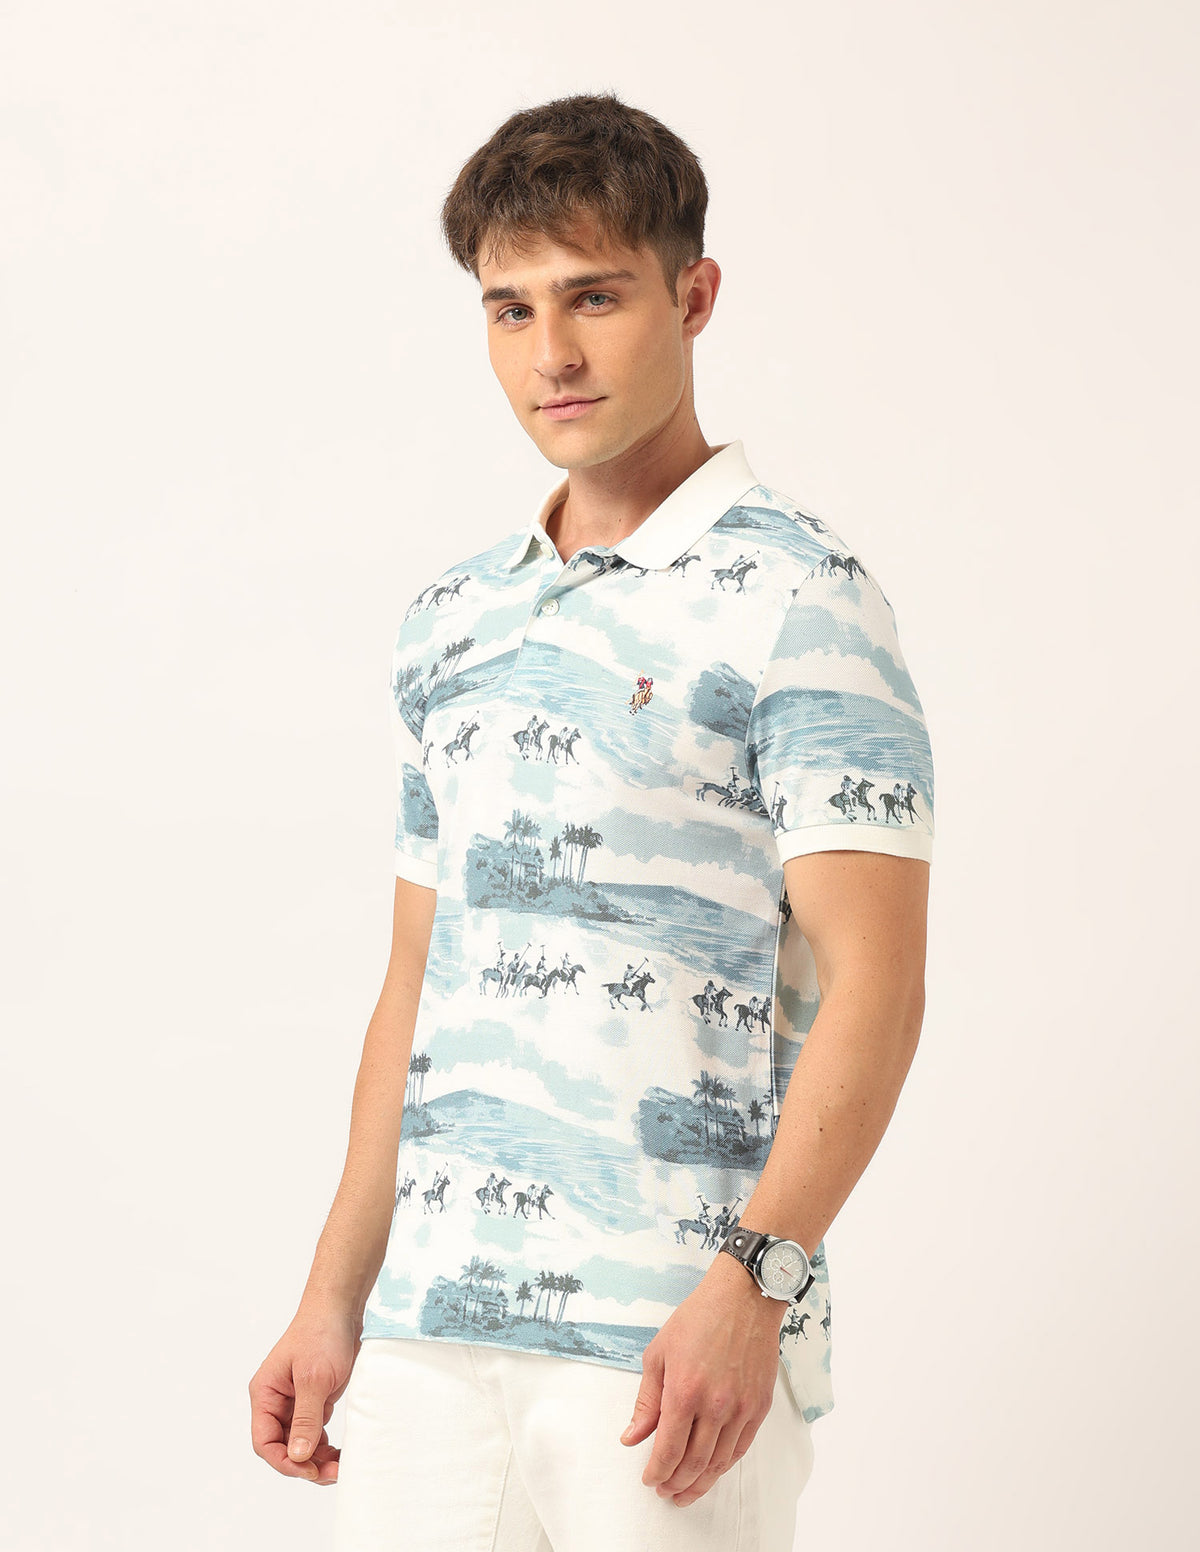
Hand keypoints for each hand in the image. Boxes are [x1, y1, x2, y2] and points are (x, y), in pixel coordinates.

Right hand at [248, 1307, 359, 1484]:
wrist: (342, 1308)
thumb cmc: (322, 1334)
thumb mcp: (314, 1379)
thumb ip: (305, 1419)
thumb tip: (297, 1456)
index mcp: (265, 1394)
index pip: (265, 1441)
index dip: (284, 1461)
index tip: (308, 1470)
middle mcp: (276, 1401)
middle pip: (283, 1446)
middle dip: (304, 1463)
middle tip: (331, 1474)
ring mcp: (295, 1401)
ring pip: (300, 1442)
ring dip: (317, 1458)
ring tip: (338, 1468)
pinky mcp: (314, 1399)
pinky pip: (315, 1432)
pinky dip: (325, 1445)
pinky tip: (339, 1453)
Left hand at [619, 1252, 786, 1507]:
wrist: (743, 1299)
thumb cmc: (698, 1319)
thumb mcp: (659, 1353)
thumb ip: (646, 1401)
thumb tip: (632, 1437)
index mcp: (684, 1391)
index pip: (668, 1450)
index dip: (656, 1472)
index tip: (648, 1480)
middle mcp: (714, 1405)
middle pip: (694, 1463)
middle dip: (675, 1484)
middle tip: (664, 1492)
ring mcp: (740, 1408)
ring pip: (719, 1462)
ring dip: (700, 1483)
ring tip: (685, 1491)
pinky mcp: (759, 1407)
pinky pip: (741, 1448)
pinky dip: (724, 1465)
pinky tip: (712, 1470)